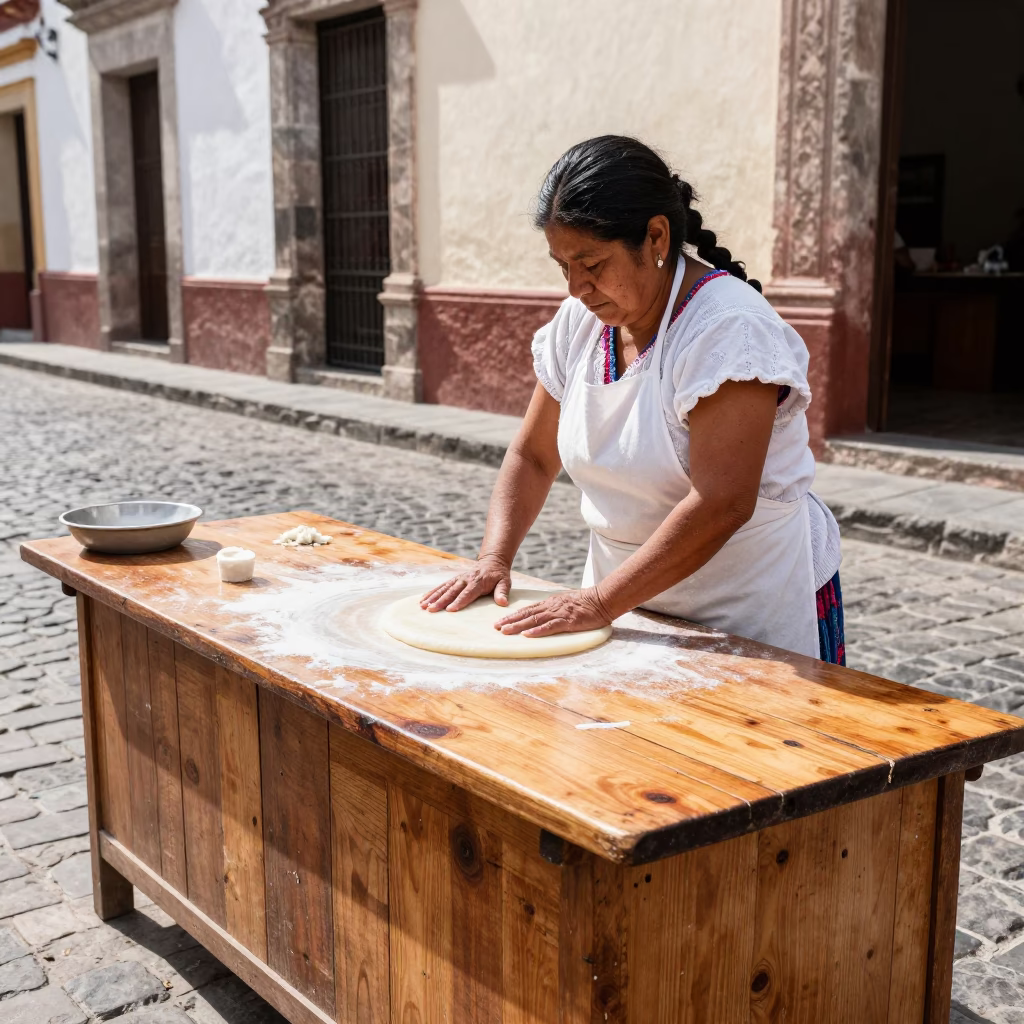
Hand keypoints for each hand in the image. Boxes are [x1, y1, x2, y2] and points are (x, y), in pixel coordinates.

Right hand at [420, 554, 511, 611]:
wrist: (492, 561)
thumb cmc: (499, 575)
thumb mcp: (505, 582)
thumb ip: (502, 592)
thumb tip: (503, 603)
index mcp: (478, 582)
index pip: (467, 593)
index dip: (459, 601)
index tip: (450, 610)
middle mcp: (465, 579)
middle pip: (452, 591)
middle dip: (441, 601)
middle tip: (431, 610)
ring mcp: (458, 579)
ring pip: (443, 588)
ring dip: (433, 597)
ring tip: (423, 606)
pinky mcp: (454, 579)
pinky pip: (441, 586)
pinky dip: (432, 592)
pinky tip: (423, 599)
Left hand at [494, 588, 612, 637]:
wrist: (602, 599)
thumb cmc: (586, 603)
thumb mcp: (566, 602)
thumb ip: (554, 608)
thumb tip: (542, 615)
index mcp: (550, 603)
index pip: (528, 609)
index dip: (513, 615)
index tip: (500, 621)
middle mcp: (551, 607)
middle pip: (527, 614)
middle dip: (510, 621)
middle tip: (496, 627)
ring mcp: (559, 613)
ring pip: (534, 620)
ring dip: (519, 626)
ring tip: (505, 631)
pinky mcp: (568, 621)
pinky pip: (550, 626)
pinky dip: (538, 631)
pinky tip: (528, 635)